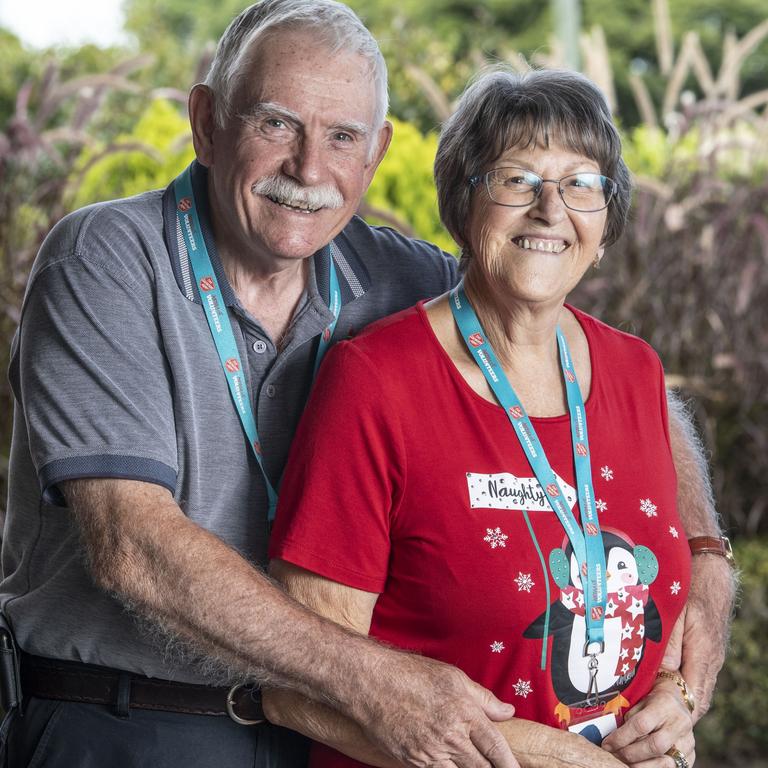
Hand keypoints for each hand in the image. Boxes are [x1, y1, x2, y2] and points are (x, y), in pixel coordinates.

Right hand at [359, 652, 518, 767]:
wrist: (372, 683)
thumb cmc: (412, 674)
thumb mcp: (453, 677)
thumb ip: (483, 698)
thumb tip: (507, 712)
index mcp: (465, 713)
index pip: (496, 748)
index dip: (510, 764)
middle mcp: (450, 736)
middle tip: (496, 766)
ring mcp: (431, 752)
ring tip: (470, 761)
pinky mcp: (413, 760)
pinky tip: (450, 761)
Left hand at [602, 677, 694, 766]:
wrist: (680, 701)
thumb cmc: (655, 700)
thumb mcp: (640, 699)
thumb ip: (629, 715)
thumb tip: (612, 734)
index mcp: (665, 705)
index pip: (641, 724)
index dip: (621, 737)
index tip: (606, 744)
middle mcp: (679, 724)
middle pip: (654, 746)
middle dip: (630, 754)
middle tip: (614, 755)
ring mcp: (687, 742)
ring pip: (665, 763)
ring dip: (641, 766)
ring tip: (624, 763)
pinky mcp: (690, 757)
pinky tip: (637, 765)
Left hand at [661, 554, 735, 721]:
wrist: (710, 575)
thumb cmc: (690, 589)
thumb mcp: (675, 614)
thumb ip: (668, 644)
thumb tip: (663, 674)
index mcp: (703, 653)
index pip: (694, 694)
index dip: (678, 712)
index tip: (661, 724)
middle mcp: (711, 660)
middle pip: (698, 698)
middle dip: (679, 714)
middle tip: (655, 727)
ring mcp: (711, 658)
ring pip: (698, 689)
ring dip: (681, 703)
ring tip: (657, 716)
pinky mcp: (707, 653)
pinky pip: (696, 677)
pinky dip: (684, 689)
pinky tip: (666, 692)